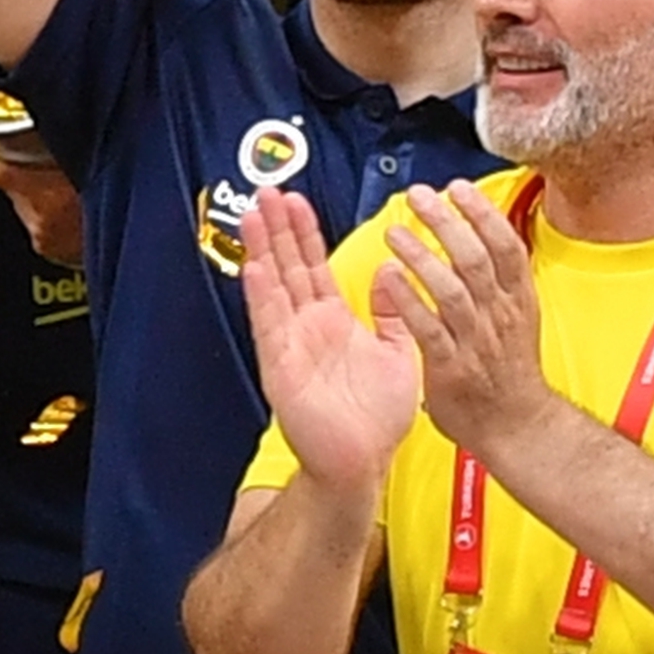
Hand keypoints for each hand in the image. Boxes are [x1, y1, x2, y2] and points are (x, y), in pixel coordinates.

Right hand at [239, 187, 418, 493]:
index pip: (313, 266)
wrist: (362, 463)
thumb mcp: (397, 355)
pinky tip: (256, 267)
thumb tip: (389, 275)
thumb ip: (393, 315)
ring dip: (264, 250)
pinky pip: (270, 324)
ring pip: (274, 286)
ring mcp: (290, 342)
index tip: (297, 200)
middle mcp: (306, 326)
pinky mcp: (281, 364)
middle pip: (288, 266)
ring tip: (256, 214)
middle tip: (268, 191)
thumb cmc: (377, 417)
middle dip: (279, 228)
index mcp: (333, 321)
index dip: (305, 233)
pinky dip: (262, 295)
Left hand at [375, 182, 556, 466]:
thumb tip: (478, 235)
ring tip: (396, 232)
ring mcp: (476, 341)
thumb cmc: (510, 372)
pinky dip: (409, 301)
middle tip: (419, 197)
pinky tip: (390, 278)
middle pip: (476, 260)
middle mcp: (500, 316)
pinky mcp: (452, 366)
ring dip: (422, 257)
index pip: (507, 248)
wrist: (519, 429)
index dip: (483, 215)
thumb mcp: (519, 319)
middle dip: (447, 223)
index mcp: (518, 302)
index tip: (459, 188)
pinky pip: (428, 327)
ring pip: (452, 289)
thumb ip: (499, 281)